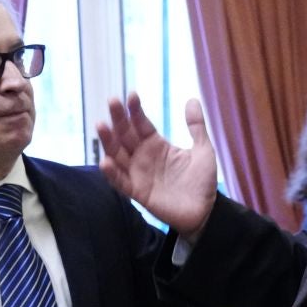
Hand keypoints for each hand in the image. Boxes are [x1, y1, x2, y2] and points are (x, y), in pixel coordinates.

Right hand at [96, 93, 217, 237]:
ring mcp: (138, 174)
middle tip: (112, 101)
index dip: (135, 110)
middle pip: (125, 134)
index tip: (132, 95)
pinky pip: (121, 182)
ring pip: (118, 154)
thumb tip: (192, 99)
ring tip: (101, 125)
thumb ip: (196, 126)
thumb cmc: (202, 181)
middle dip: (118, 118)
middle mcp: (143, 156)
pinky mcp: (138, 192)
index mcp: (157, 144)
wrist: (205, 211)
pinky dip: (112, 173)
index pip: (141, 123)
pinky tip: (105, 162)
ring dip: (108, 141)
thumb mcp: (203, 150)